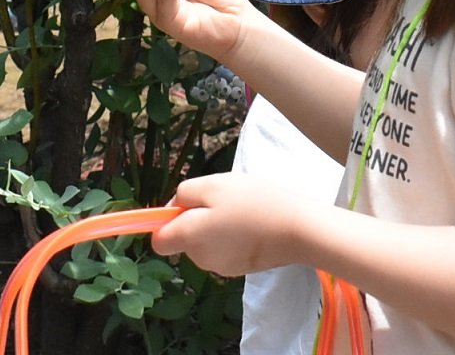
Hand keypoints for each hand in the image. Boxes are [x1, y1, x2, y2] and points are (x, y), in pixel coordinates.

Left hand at [150, 174, 309, 276]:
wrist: (295, 229)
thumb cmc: (251, 202)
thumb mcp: (212, 185)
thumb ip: (183, 195)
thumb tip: (172, 208)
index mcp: (189, 238)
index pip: (159, 241)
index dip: (166, 221)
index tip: (187, 205)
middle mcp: (200, 258)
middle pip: (185, 238)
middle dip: (197, 218)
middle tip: (222, 200)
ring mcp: (221, 267)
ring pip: (206, 242)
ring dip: (216, 226)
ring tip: (241, 209)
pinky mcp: (240, 269)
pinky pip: (225, 249)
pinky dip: (232, 237)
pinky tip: (251, 224)